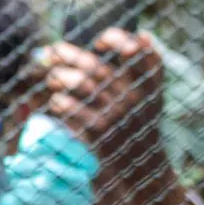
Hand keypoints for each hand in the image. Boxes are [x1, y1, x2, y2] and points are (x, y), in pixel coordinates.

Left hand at [42, 28, 166, 186]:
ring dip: (59, 77)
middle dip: (67, 54)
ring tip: (53, 79)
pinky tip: (58, 104)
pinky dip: (58, 102)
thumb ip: (148, 67)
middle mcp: (136, 98)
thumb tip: (143, 34)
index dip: (118, 39)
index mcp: (150, 86)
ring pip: (78, 83)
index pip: (140, 51)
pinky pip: (68, 106)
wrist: (143, 170)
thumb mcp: (151, 96)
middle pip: (96, 66)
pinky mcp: (99, 131)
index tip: (99, 41)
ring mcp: (117, 115)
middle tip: (53, 51)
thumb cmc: (140, 125)